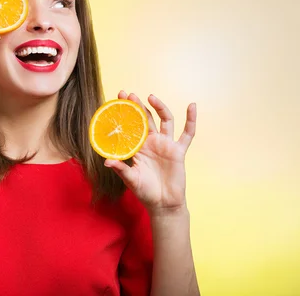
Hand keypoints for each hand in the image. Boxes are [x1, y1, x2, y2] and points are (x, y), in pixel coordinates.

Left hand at [105, 91, 196, 214]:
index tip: (118, 99)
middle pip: (145, 119)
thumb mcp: (131, 179)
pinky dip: (190, 120)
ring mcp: (166, 145)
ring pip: (165, 120)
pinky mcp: (178, 151)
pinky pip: (187, 133)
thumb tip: (107, 161)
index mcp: (138, 147)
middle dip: (137, 106)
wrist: (163, 204)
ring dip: (159, 107)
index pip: (130, 125)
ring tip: (151, 97)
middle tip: (129, 94)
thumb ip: (121, 169)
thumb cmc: (145, 192)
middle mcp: (151, 142)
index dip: (125, 113)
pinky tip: (192, 106)